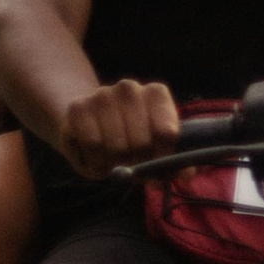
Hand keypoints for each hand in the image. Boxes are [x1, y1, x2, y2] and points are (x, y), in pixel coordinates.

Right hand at [61, 79, 182, 176]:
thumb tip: (186, 174)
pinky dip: (96, 160)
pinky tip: (97, 155)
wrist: (87, 125)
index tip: (157, 165)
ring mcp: (102, 95)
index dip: (162, 157)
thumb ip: (173, 162)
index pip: (166, 132)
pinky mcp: (78, 108)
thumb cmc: (127, 138)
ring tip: (113, 159)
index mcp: (156, 93)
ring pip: (116, 146)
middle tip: (131, 164)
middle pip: (141, 142)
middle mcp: (129, 88)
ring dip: (115, 163)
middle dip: (137, 163)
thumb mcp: (155, 148)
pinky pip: (92, 146)